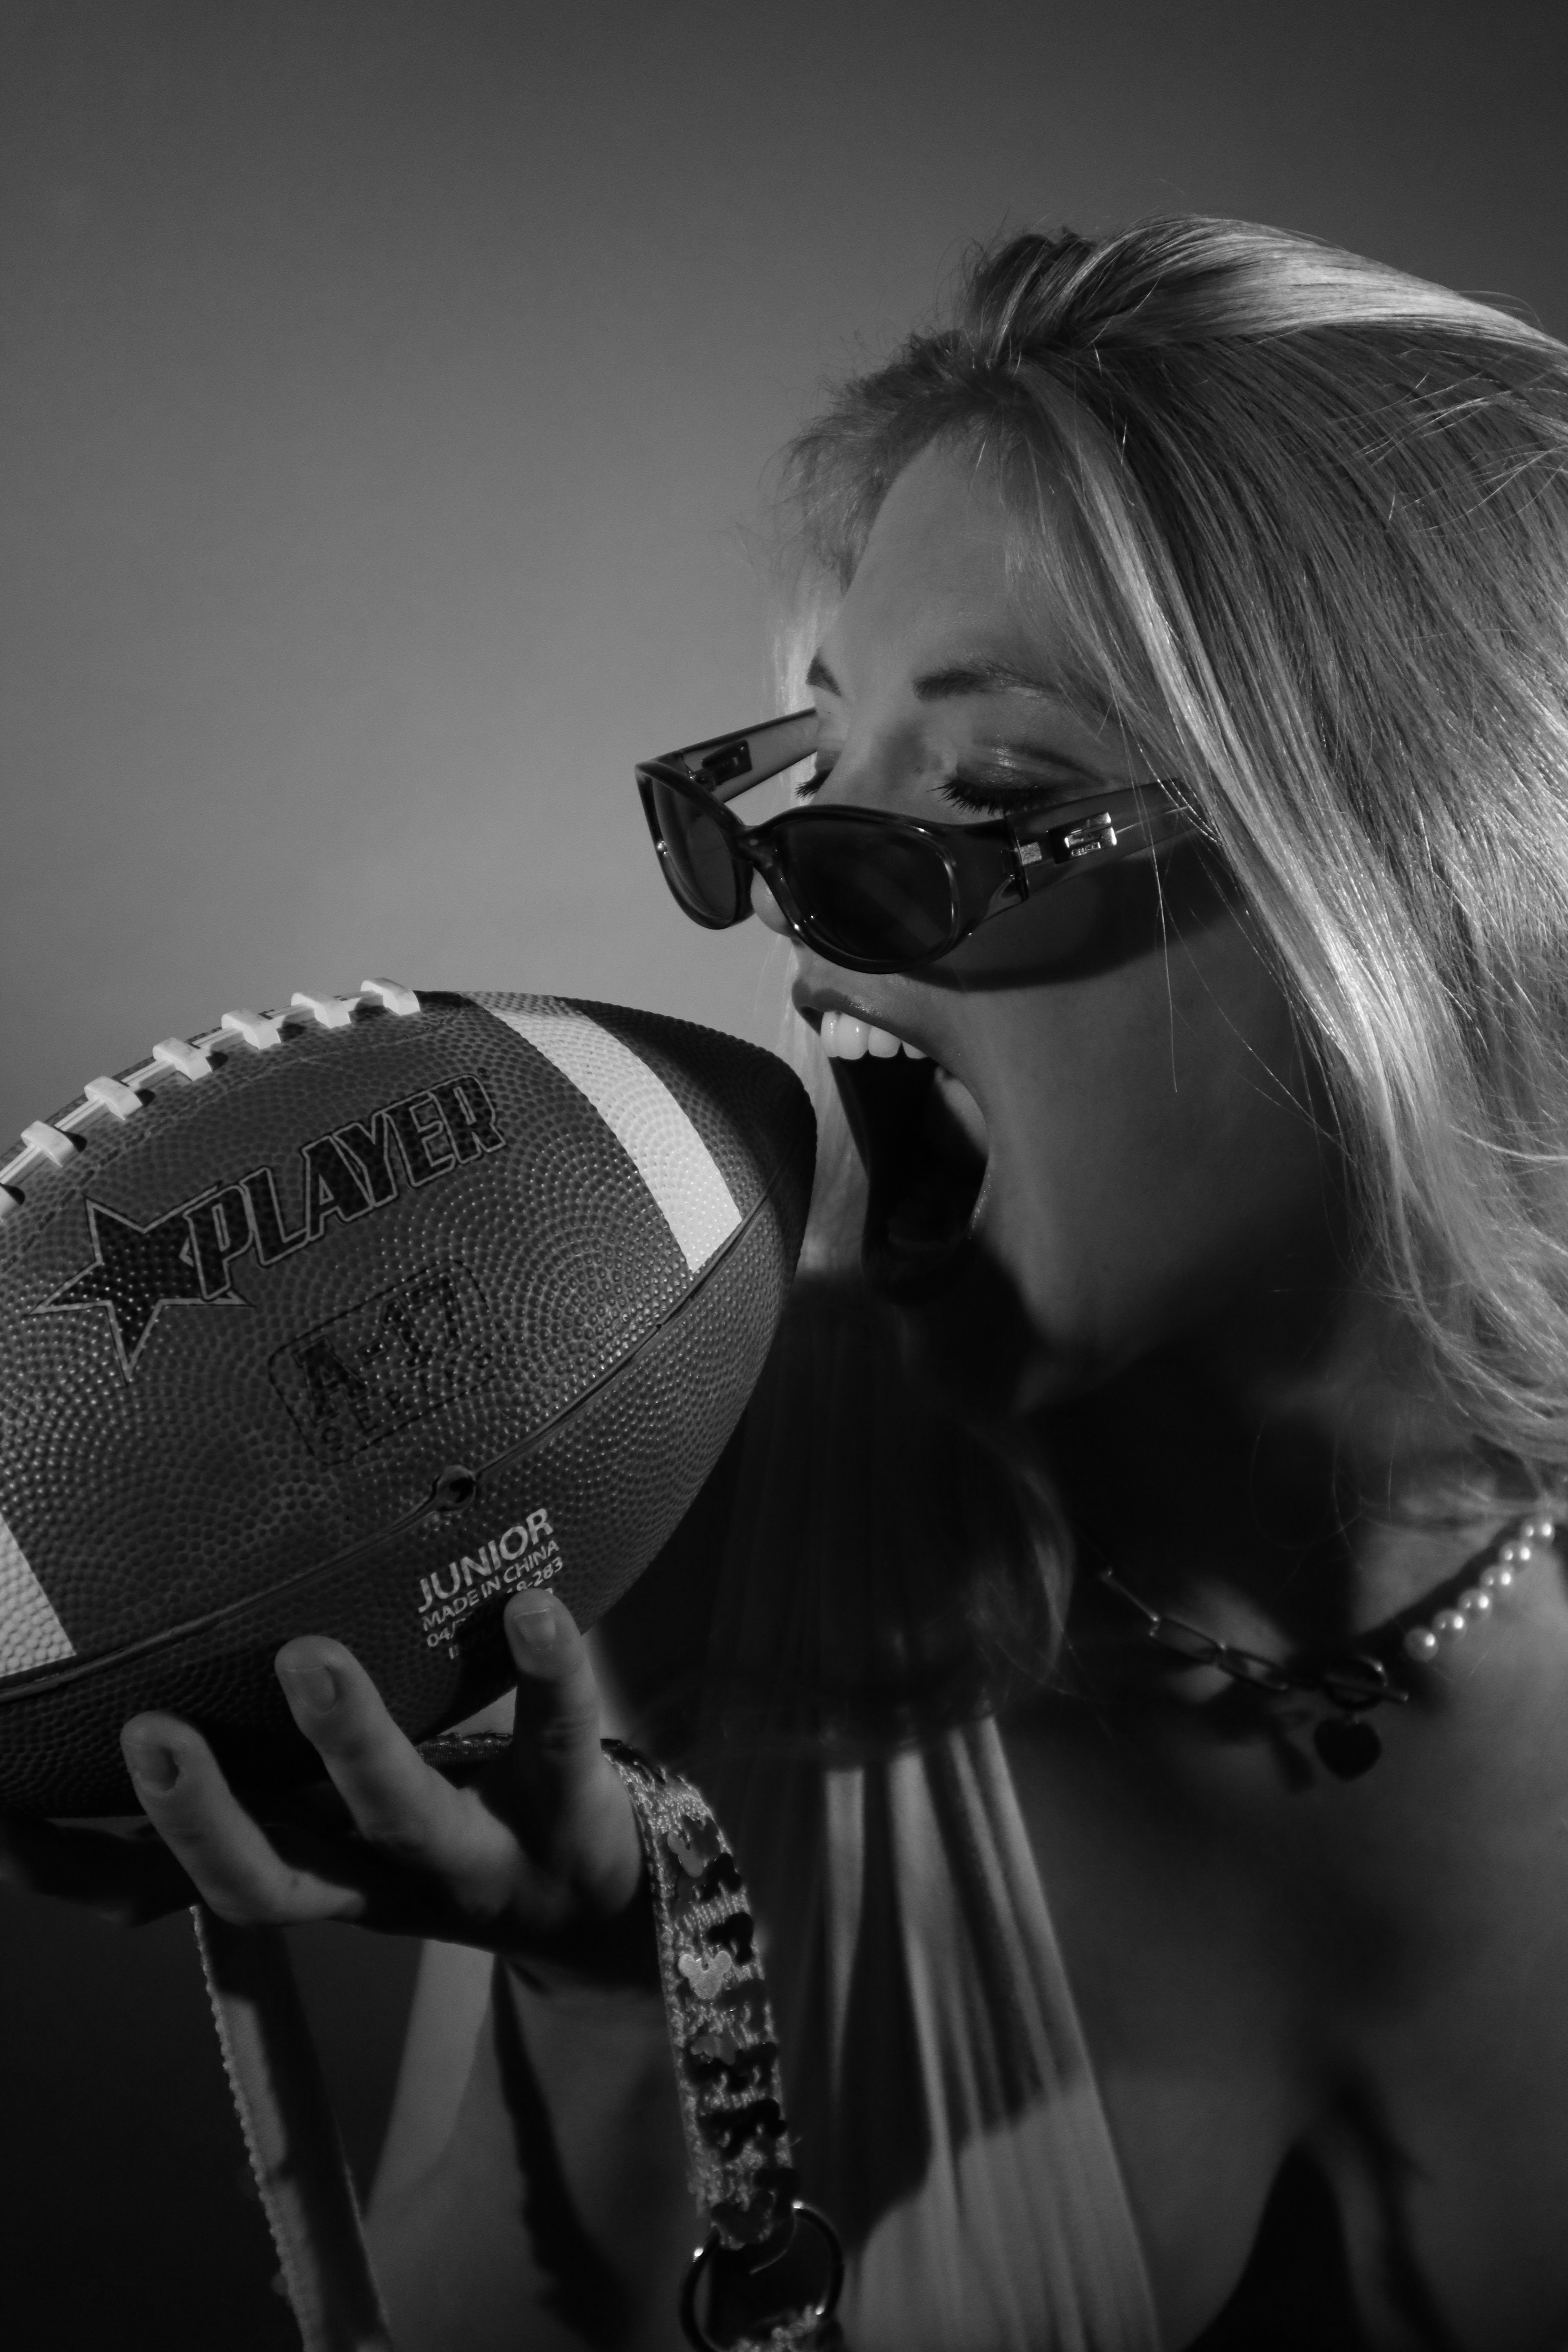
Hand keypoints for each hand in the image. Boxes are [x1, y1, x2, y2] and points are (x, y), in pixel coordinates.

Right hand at [0, 1592, 652, 1982]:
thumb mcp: (326, 1816)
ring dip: (352, 1740)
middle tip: (147, 1733)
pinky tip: (533, 1601)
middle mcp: (375, 1876)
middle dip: (203, 1817)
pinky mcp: (573, 1801)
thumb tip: (107, 1705)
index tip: (5, 1810)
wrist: (602, 1907)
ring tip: (307, 1657)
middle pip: (271, 1879)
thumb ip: (241, 1776)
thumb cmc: (428, 1829)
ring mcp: (478, 1846)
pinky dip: (547, 1670)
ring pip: (401, 1813)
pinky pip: (561, 1732)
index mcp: (305, 1867)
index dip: (80, 1868)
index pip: (166, 1893)